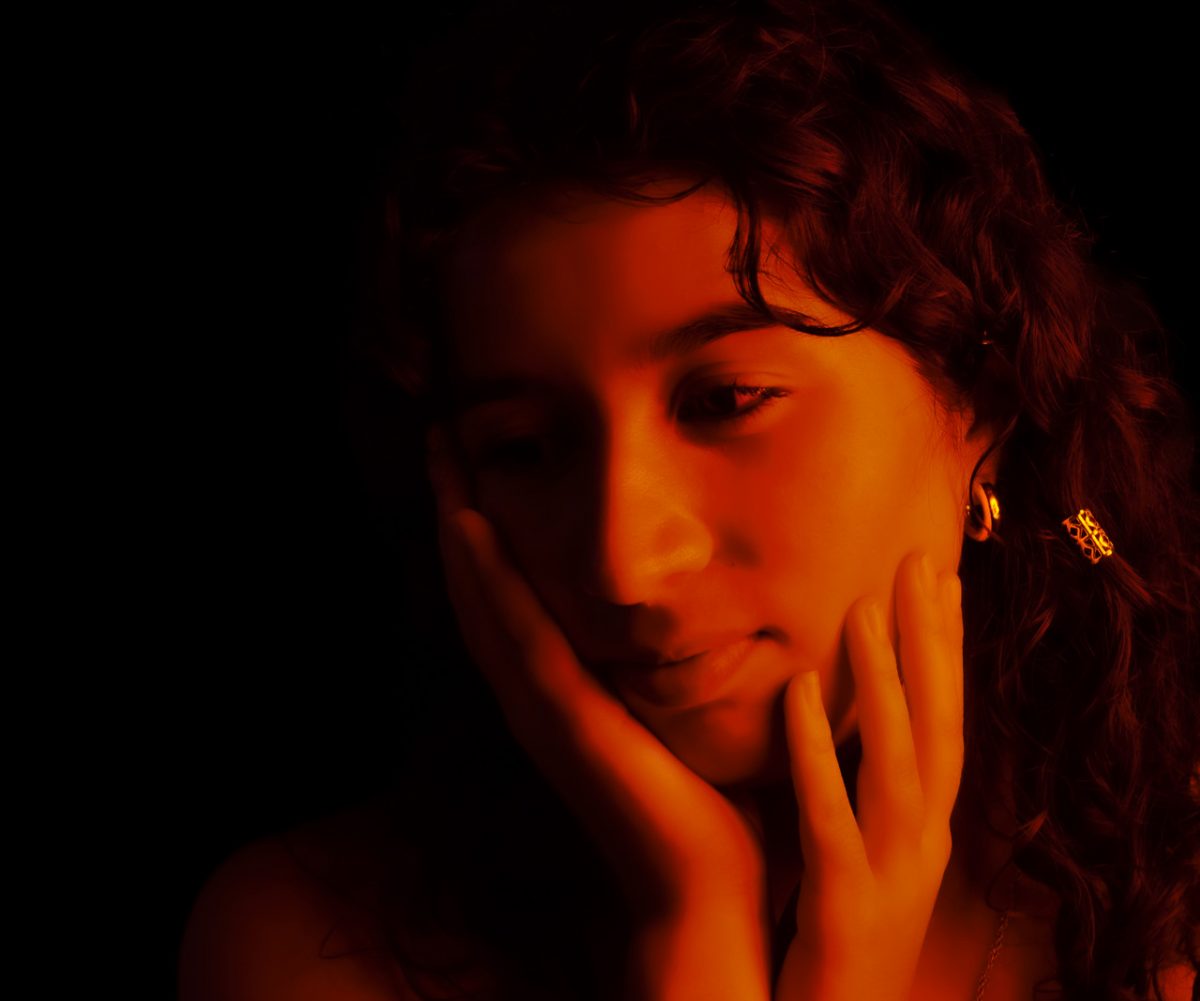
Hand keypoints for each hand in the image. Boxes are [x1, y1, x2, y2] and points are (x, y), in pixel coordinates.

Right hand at [426, 427, 772, 999]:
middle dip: (460, 509)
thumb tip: (710, 595)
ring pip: (484, 599)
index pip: (512, 591)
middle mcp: (537, 691)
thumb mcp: (682, 708)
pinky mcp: (561, 720)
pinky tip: (468, 525)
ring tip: (444, 457)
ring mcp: (541, 706)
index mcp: (564, 686)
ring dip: (459, 527)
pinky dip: (487, 580)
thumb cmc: (708, 800)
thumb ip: (677, 657)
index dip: (488, 528)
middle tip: (443, 436)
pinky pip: (516, 637)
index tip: (481, 458)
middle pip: (482, 584)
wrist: (707, 888)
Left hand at [775, 554, 963, 1000]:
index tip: (941, 578)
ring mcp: (892, 873)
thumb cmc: (841, 934)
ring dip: (887, 680)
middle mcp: (924, 843)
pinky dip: (818, 748)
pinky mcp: (846, 901)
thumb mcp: (863, 848)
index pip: (947, 721)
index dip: (948, 650)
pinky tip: (800, 690)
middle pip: (940, 725)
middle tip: (919, 560)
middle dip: (933, 642)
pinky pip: (830, 812)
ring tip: (864, 606)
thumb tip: (835, 707)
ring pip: (901, 761)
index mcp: (927, 827)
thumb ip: (857, 783)